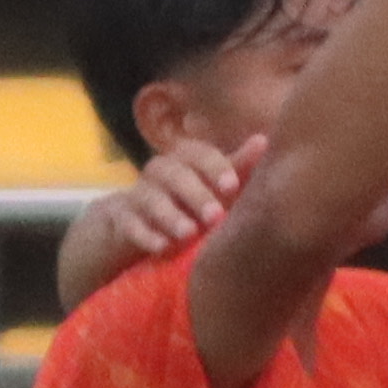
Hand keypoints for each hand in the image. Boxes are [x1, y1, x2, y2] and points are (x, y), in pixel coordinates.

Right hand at [47, 136, 251, 312]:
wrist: (138, 225)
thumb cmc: (190, 203)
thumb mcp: (215, 188)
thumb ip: (238, 167)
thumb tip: (265, 140)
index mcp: (185, 160)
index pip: (199, 154)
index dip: (214, 167)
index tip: (232, 186)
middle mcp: (160, 171)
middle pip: (174, 174)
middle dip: (195, 194)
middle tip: (215, 217)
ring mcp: (138, 194)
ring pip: (150, 198)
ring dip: (170, 215)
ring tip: (189, 234)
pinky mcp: (121, 220)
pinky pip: (129, 224)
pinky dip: (144, 235)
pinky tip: (162, 247)